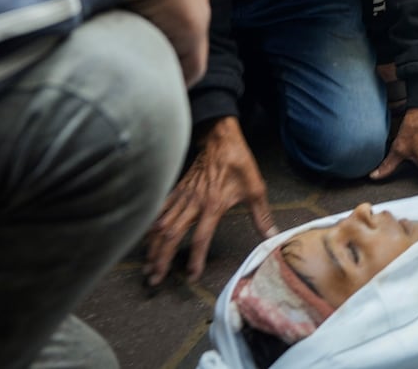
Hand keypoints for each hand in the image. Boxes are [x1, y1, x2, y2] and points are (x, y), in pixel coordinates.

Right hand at [143, 117, 275, 285]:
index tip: (191, 276)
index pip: (201, 237)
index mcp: (213, 205)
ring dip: (153, 247)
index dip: (196, 258)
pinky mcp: (177, 190)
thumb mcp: (255, 188)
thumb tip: (273, 235)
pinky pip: (159, 210)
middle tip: (155, 279)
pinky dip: (150, 226)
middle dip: (162, 259)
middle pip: (172, 235)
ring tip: (147, 267)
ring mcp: (182, 196)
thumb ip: (262, 215)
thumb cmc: (238, 162)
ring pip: (161, 226)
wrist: (220, 138)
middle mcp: (193, 203)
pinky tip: (145, 240)